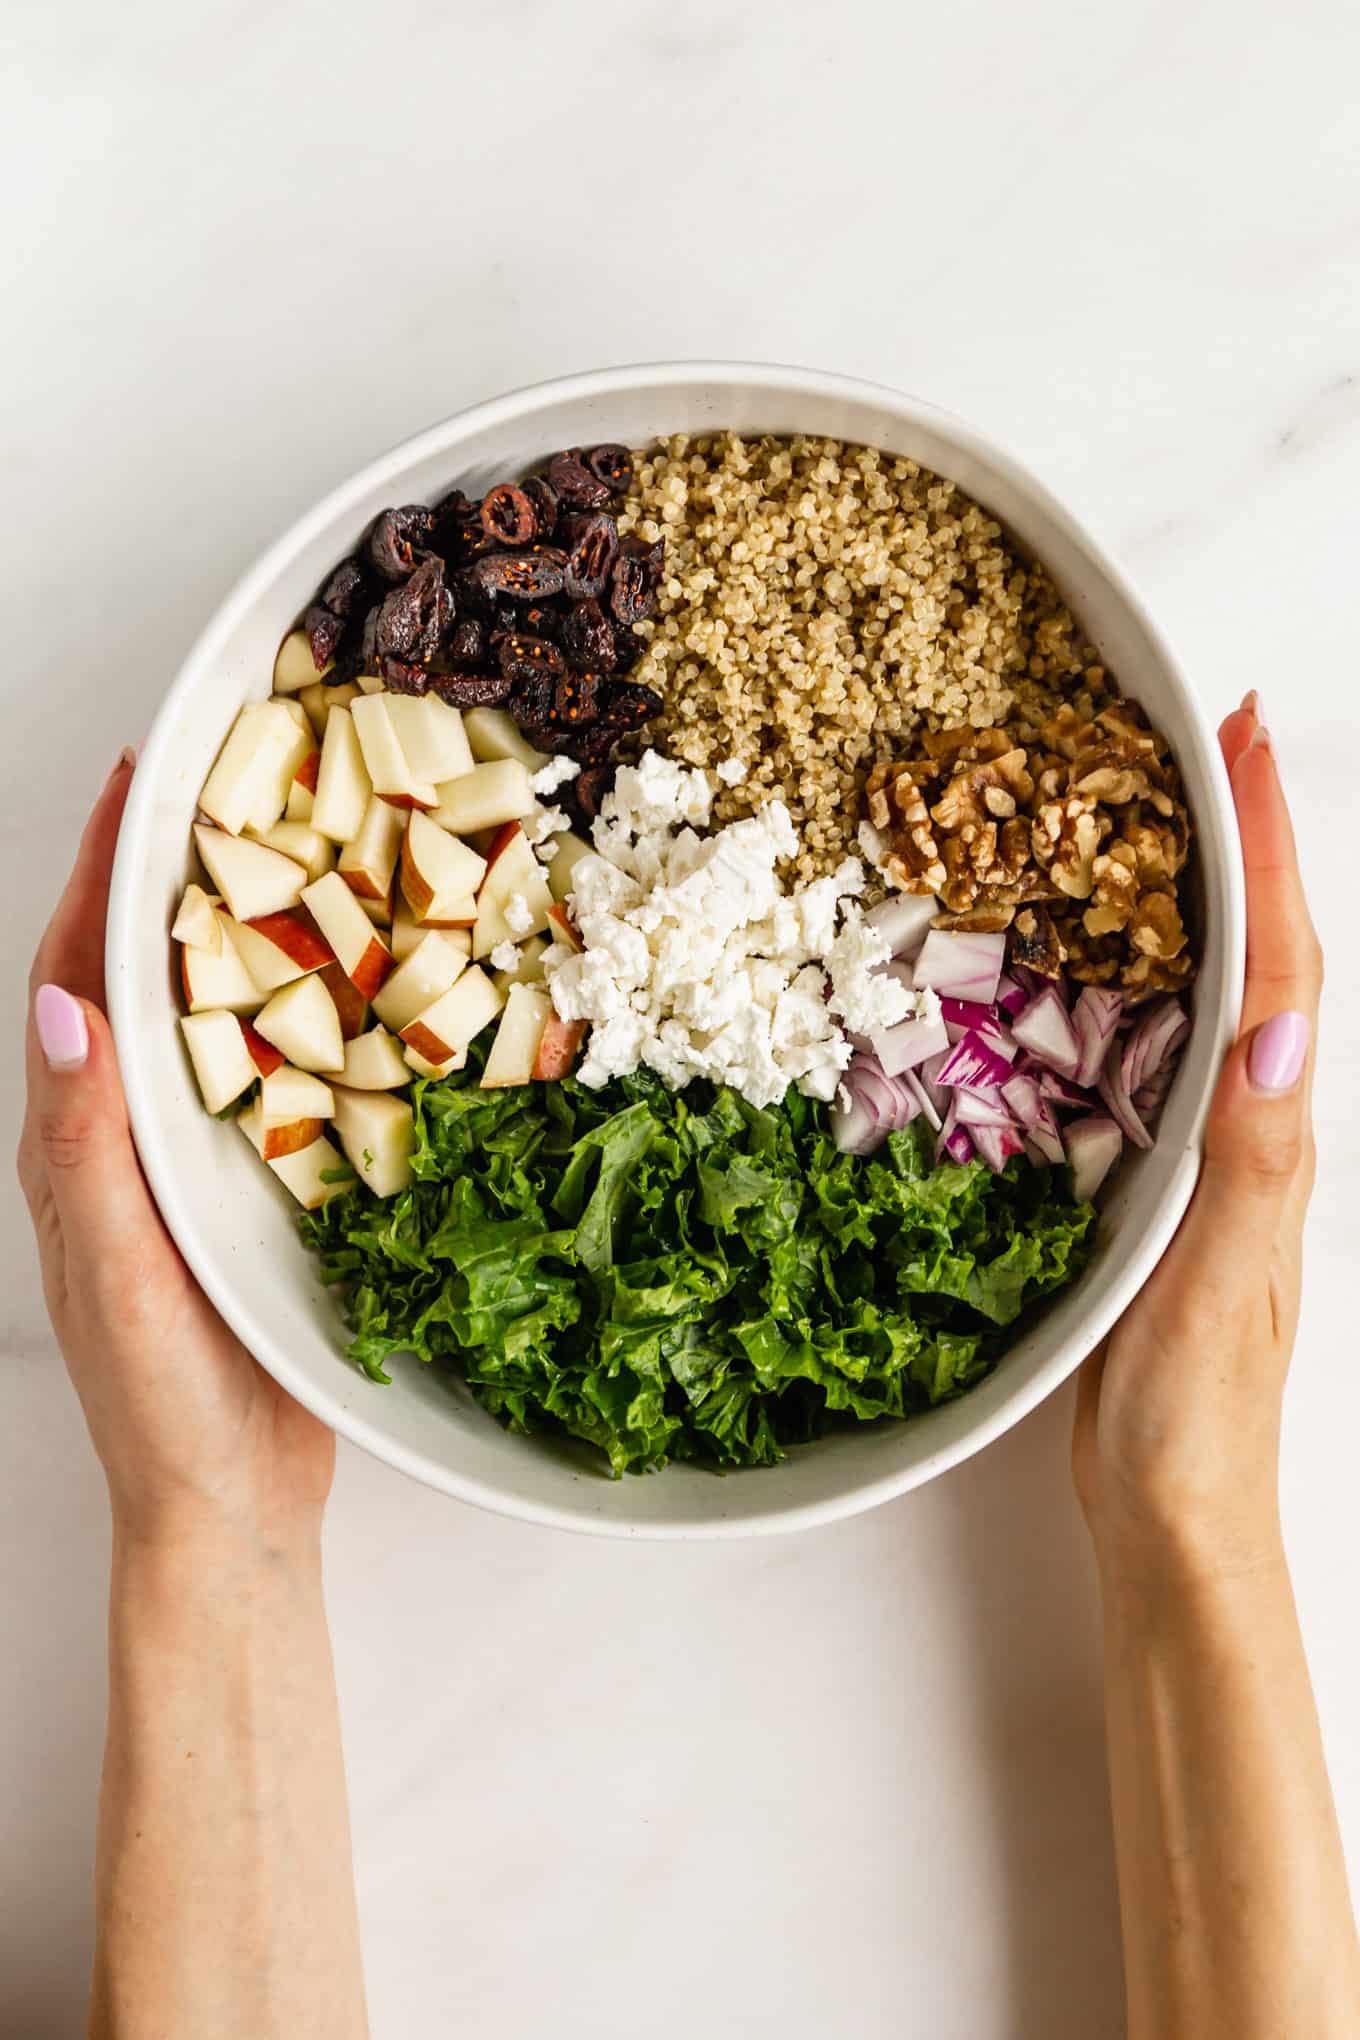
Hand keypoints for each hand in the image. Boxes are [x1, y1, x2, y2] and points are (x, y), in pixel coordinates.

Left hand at [17, 753, 335, 1551]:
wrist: (229, 1505)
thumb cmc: (161, 1405)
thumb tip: (64, 1012)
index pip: (74, 981)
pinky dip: (300, 1018)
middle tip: (224, 792)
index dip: (99, 877)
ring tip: (290, 860)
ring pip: (210, 1023)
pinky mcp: (253, 1195)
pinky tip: (350, 988)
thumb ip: (86, 1149)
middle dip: (167, 877)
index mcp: (75, 1145)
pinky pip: (273, 1081)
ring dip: (237, 936)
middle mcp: (126, 1139)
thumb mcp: (119, 1272)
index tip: (136, 786)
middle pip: (138, 979)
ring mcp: (189, 1166)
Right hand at [1073, 692, 1322, 1578]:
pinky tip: (1098, 957)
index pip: (1281, 959)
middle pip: (1259, 949)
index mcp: (1273, 1129)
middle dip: (1243, 835)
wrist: (1173, 1514)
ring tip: (1156, 806)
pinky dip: (1138, 976)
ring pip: (1207, 991)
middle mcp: (1250, 1122)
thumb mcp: (1221, 1277)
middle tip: (1206, 733)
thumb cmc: (1197, 1411)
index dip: (1267, 843)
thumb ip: (1251, 1154)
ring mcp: (1203, 1150)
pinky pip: (1151, 1051)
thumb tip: (1279, 1024)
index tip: (1239, 735)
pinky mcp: (1149, 1181)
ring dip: (1198, 890)